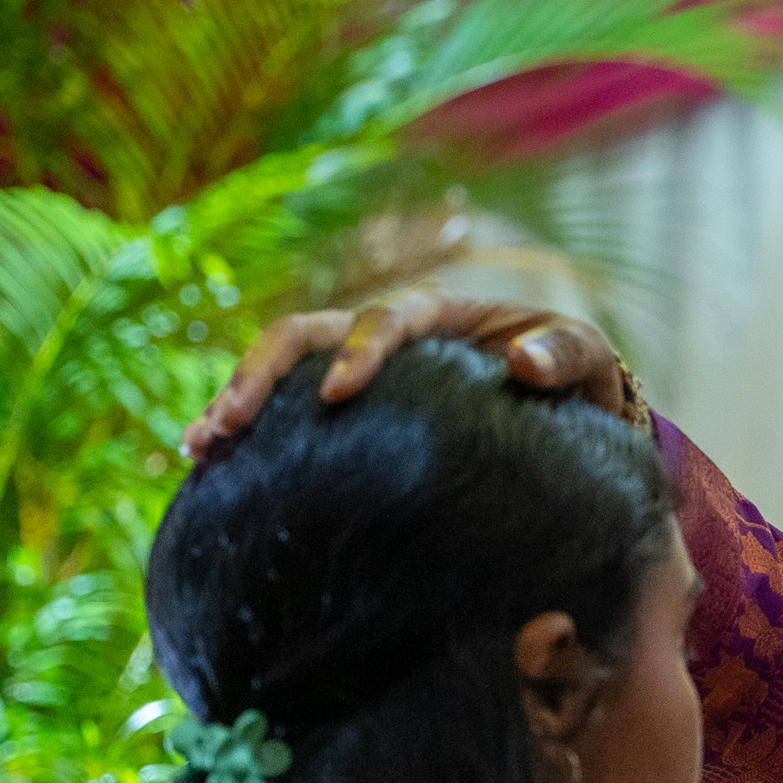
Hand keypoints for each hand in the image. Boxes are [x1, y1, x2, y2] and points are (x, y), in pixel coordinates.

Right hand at [182, 290, 626, 459]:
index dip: (360, 349)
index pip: (387, 318)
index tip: (339, 394)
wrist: (561, 400)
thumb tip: (522, 363)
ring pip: (284, 371)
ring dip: (236, 401)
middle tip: (227, 423)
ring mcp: (359, 369)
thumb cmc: (571, 371)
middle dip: (262, 373)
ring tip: (198, 446)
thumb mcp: (583, 356)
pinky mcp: (350, 411)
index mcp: (440, 314)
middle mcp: (386, 334)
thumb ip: (562, 354)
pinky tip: (208, 468)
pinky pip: (290, 414)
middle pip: (308, 334)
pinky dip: (251, 437)